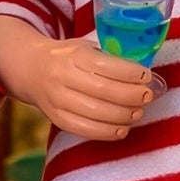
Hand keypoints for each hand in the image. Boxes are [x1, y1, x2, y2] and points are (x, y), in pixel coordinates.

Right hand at [24, 38, 153, 141]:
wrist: (32, 69)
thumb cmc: (70, 58)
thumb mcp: (86, 48)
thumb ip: (111, 59)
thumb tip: (147, 78)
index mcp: (74, 55)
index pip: (106, 65)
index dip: (130, 73)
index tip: (147, 76)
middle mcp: (62, 77)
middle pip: (103, 91)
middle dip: (131, 96)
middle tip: (147, 96)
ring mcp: (57, 100)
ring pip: (95, 113)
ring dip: (123, 116)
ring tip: (138, 112)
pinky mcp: (56, 118)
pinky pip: (85, 130)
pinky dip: (108, 132)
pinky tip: (122, 129)